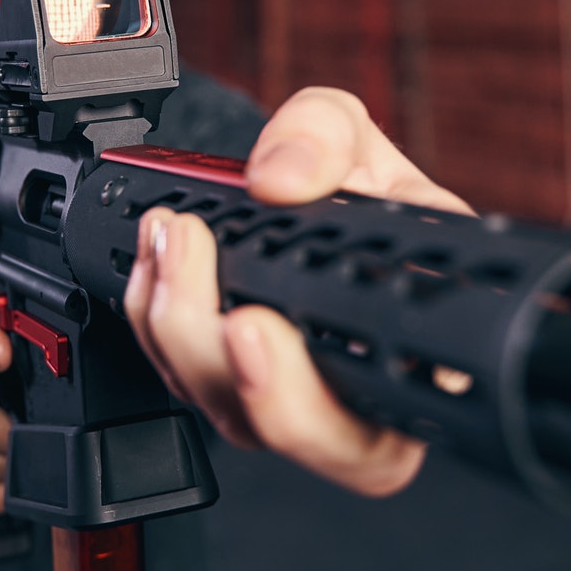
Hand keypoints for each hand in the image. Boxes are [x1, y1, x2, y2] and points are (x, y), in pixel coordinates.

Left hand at [122, 87, 474, 496]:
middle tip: (195, 273)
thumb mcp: (354, 130)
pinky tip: (153, 259)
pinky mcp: (226, 380)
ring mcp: (286, 396)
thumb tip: (280, 180)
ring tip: (172, 240)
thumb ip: (326, 135)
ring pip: (225, 414)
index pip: (372, 440)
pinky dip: (154, 321)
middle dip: (222, 362)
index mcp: (416, 361)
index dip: (304, 402)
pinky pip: (181, 378)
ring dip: (177, 334)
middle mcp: (352, 398)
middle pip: (286, 437)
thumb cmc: (355, 177)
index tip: (251, 325)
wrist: (316, 184)